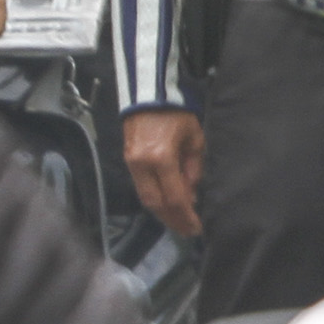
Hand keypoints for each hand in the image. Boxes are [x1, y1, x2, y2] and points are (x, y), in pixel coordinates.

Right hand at [122, 109, 204, 234]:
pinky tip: (166, 203)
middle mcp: (142, 164)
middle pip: (155, 204)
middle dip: (172, 220)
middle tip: (187, 230)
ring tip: (177, 221)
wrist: (149, 92)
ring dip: (162, 212)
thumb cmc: (176, 112)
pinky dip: (154, 198)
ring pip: (145, 198)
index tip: (196, 228)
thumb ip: (193, 168)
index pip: (174, 197)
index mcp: (161, 158)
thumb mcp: (194, 139)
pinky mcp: (127, 159)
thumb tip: (191, 193)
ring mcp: (131, 162)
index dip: (185, 216)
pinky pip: (140, 186)